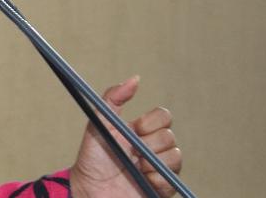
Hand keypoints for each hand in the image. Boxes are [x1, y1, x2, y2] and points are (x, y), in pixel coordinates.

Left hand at [69, 76, 182, 197]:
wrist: (89, 189)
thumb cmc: (92, 158)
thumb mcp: (100, 123)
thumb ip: (114, 98)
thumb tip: (135, 78)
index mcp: (140, 131)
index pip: (163, 117)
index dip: (152, 122)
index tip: (136, 129)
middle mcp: (153, 148)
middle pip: (169, 136)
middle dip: (149, 144)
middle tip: (133, 152)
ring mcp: (159, 168)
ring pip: (175, 156)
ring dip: (153, 162)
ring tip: (135, 167)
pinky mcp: (162, 188)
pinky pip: (173, 180)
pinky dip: (157, 180)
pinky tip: (142, 180)